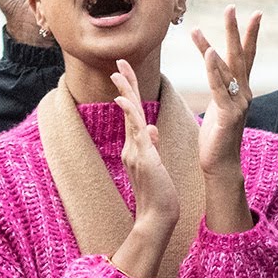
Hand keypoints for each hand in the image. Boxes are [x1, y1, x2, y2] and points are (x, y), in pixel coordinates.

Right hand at [109, 59, 178, 277]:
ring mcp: (135, 152)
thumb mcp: (155, 164)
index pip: (133, 113)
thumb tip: (151, 129)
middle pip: (128, 108)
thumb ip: (150, 145)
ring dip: (125, 93)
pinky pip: (136, 133)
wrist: (158, 215)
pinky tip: (124, 101)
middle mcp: (131, 146)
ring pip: (130, 116)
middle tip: (118, 62)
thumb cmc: (158, 192)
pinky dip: (131, 116)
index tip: (126, 72)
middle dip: (124, 84)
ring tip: (119, 73)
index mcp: (136, 146)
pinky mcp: (143, 158)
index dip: (130, 92)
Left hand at [192, 6, 259, 177]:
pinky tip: (208, 52)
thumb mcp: (218, 106)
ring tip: (201, 29)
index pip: (247, 58)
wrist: (221, 164)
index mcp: (241, 91)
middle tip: (233, 8)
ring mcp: (238, 104)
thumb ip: (219, 87)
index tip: (253, 14)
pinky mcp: (228, 115)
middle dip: (237, 31)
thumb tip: (215, 72)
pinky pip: (220, 87)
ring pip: (228, 69)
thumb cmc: (217, 137)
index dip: (249, 35)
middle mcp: (244, 94)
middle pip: (242, 57)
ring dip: (217, 44)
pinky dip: (214, 69)